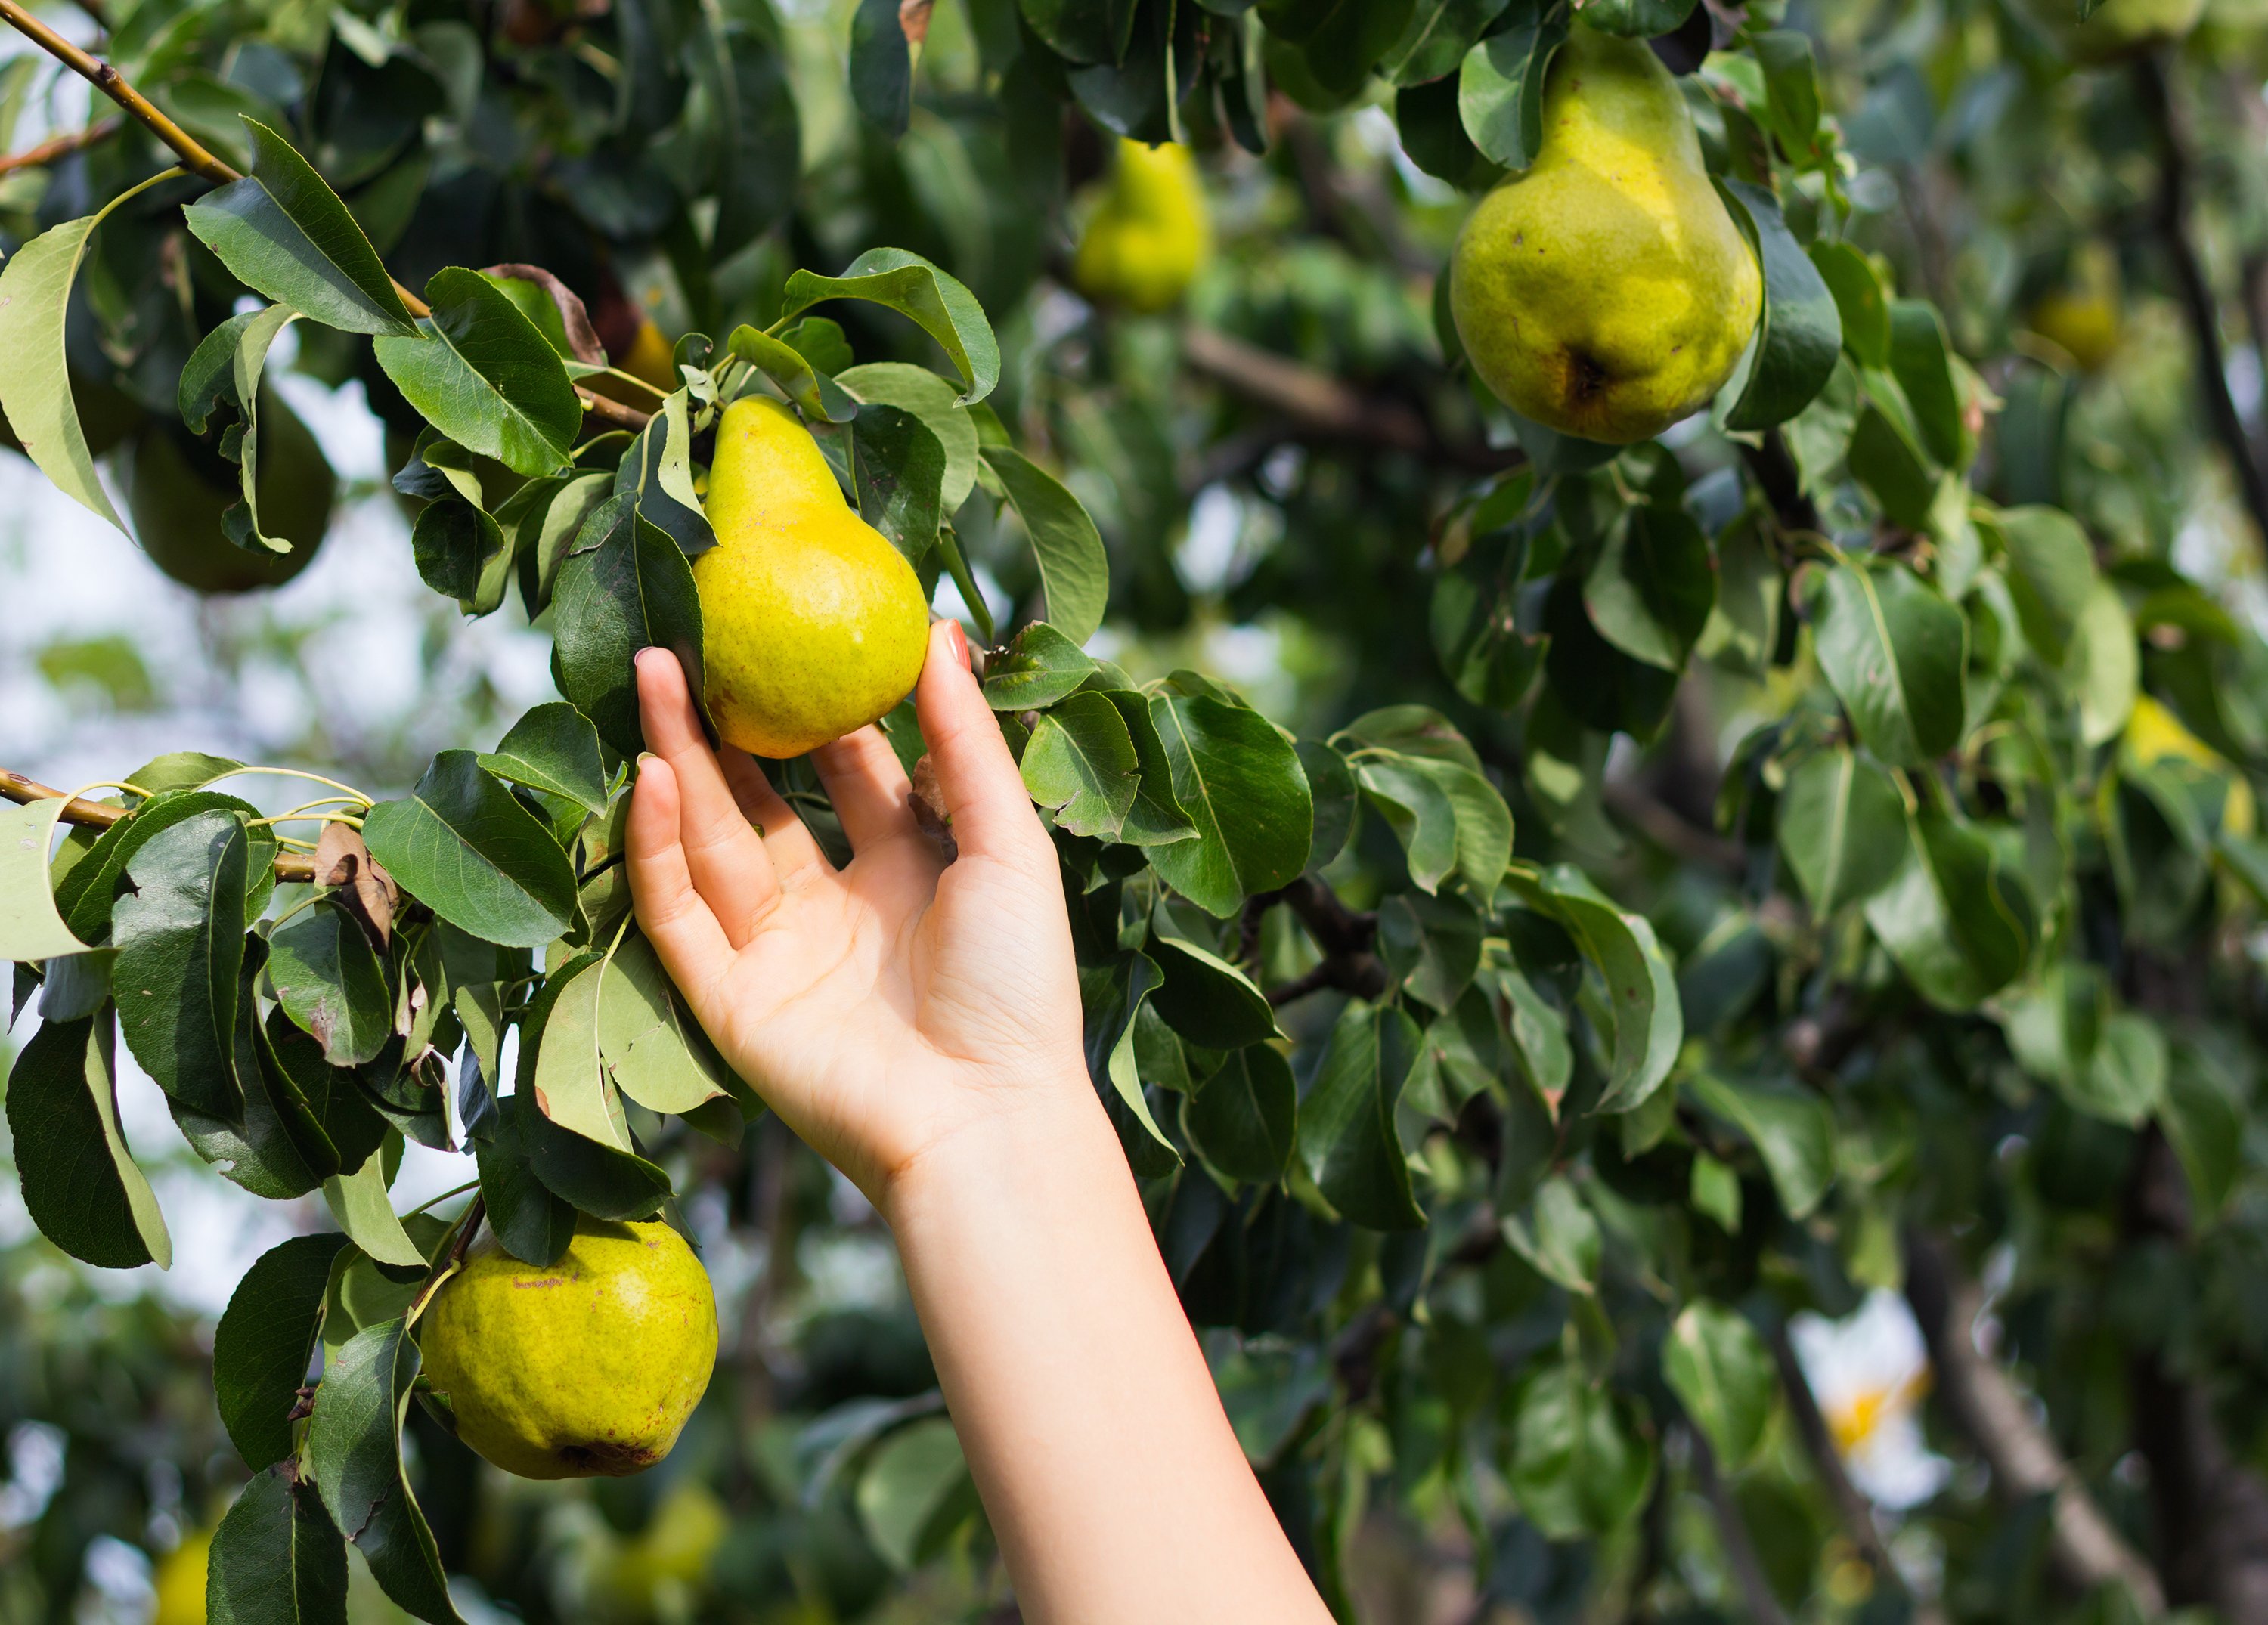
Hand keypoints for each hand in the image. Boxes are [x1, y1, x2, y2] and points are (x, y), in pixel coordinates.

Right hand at [625, 620, 1091, 1206]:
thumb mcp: (1007, 843)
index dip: (816, 706)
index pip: (848, 770)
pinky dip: (659, 849)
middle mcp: (838, 906)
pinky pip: (679, 917)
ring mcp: (778, 954)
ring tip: (653, 677)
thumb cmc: (1017, 983)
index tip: (783, 633)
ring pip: (710, 844)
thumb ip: (967, 742)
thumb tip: (942, 631)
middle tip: (685, 643)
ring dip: (678, 763)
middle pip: (762, 798)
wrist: (986, 1117)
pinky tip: (651, 777)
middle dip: (722, 724)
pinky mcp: (731, 1003)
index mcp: (910, 868)